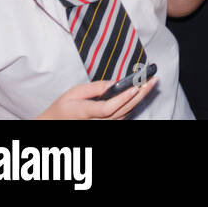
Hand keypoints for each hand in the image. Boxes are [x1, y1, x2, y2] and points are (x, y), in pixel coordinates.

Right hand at [35, 76, 156, 118]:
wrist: (56, 123)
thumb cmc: (63, 106)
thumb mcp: (74, 92)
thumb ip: (95, 88)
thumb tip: (115, 82)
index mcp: (84, 113)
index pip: (107, 109)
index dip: (122, 99)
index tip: (135, 87)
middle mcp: (95, 122)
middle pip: (122, 111)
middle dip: (139, 95)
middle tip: (152, 80)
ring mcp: (101, 126)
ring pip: (125, 114)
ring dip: (140, 99)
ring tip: (150, 83)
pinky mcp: (106, 125)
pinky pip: (123, 116)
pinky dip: (133, 104)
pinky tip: (141, 93)